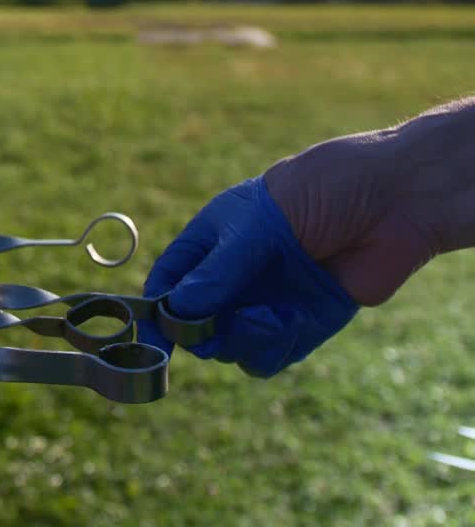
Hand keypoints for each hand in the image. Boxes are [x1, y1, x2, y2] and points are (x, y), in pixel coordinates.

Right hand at [139, 177, 359, 376]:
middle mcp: (236, 273)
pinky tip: (293, 321)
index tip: (151, 341)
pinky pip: (272, 352)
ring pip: (233, 344)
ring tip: (267, 319)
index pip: (170, 281)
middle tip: (213, 334)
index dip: (157, 312)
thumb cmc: (319, 192)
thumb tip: (177, 313)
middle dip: (203, 333)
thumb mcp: (255, 226)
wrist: (395, 200)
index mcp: (214, 240)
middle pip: (197, 322)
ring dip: (242, 340)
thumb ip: (217, 273)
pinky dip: (275, 346)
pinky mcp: (303, 321)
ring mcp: (268, 299)